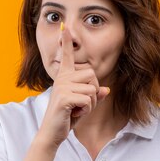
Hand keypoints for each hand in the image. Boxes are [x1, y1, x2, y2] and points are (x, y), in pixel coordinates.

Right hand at [37, 23, 110, 147]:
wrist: (52, 133)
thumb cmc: (66, 118)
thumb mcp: (83, 105)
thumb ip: (94, 96)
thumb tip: (107, 90)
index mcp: (64, 77)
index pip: (68, 57)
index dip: (67, 42)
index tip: (65, 27)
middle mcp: (62, 78)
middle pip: (93, 75)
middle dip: (94, 92)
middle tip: (82, 104)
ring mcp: (62, 87)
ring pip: (92, 90)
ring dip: (90, 105)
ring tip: (77, 110)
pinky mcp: (64, 98)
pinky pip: (88, 99)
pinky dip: (86, 110)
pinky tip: (74, 114)